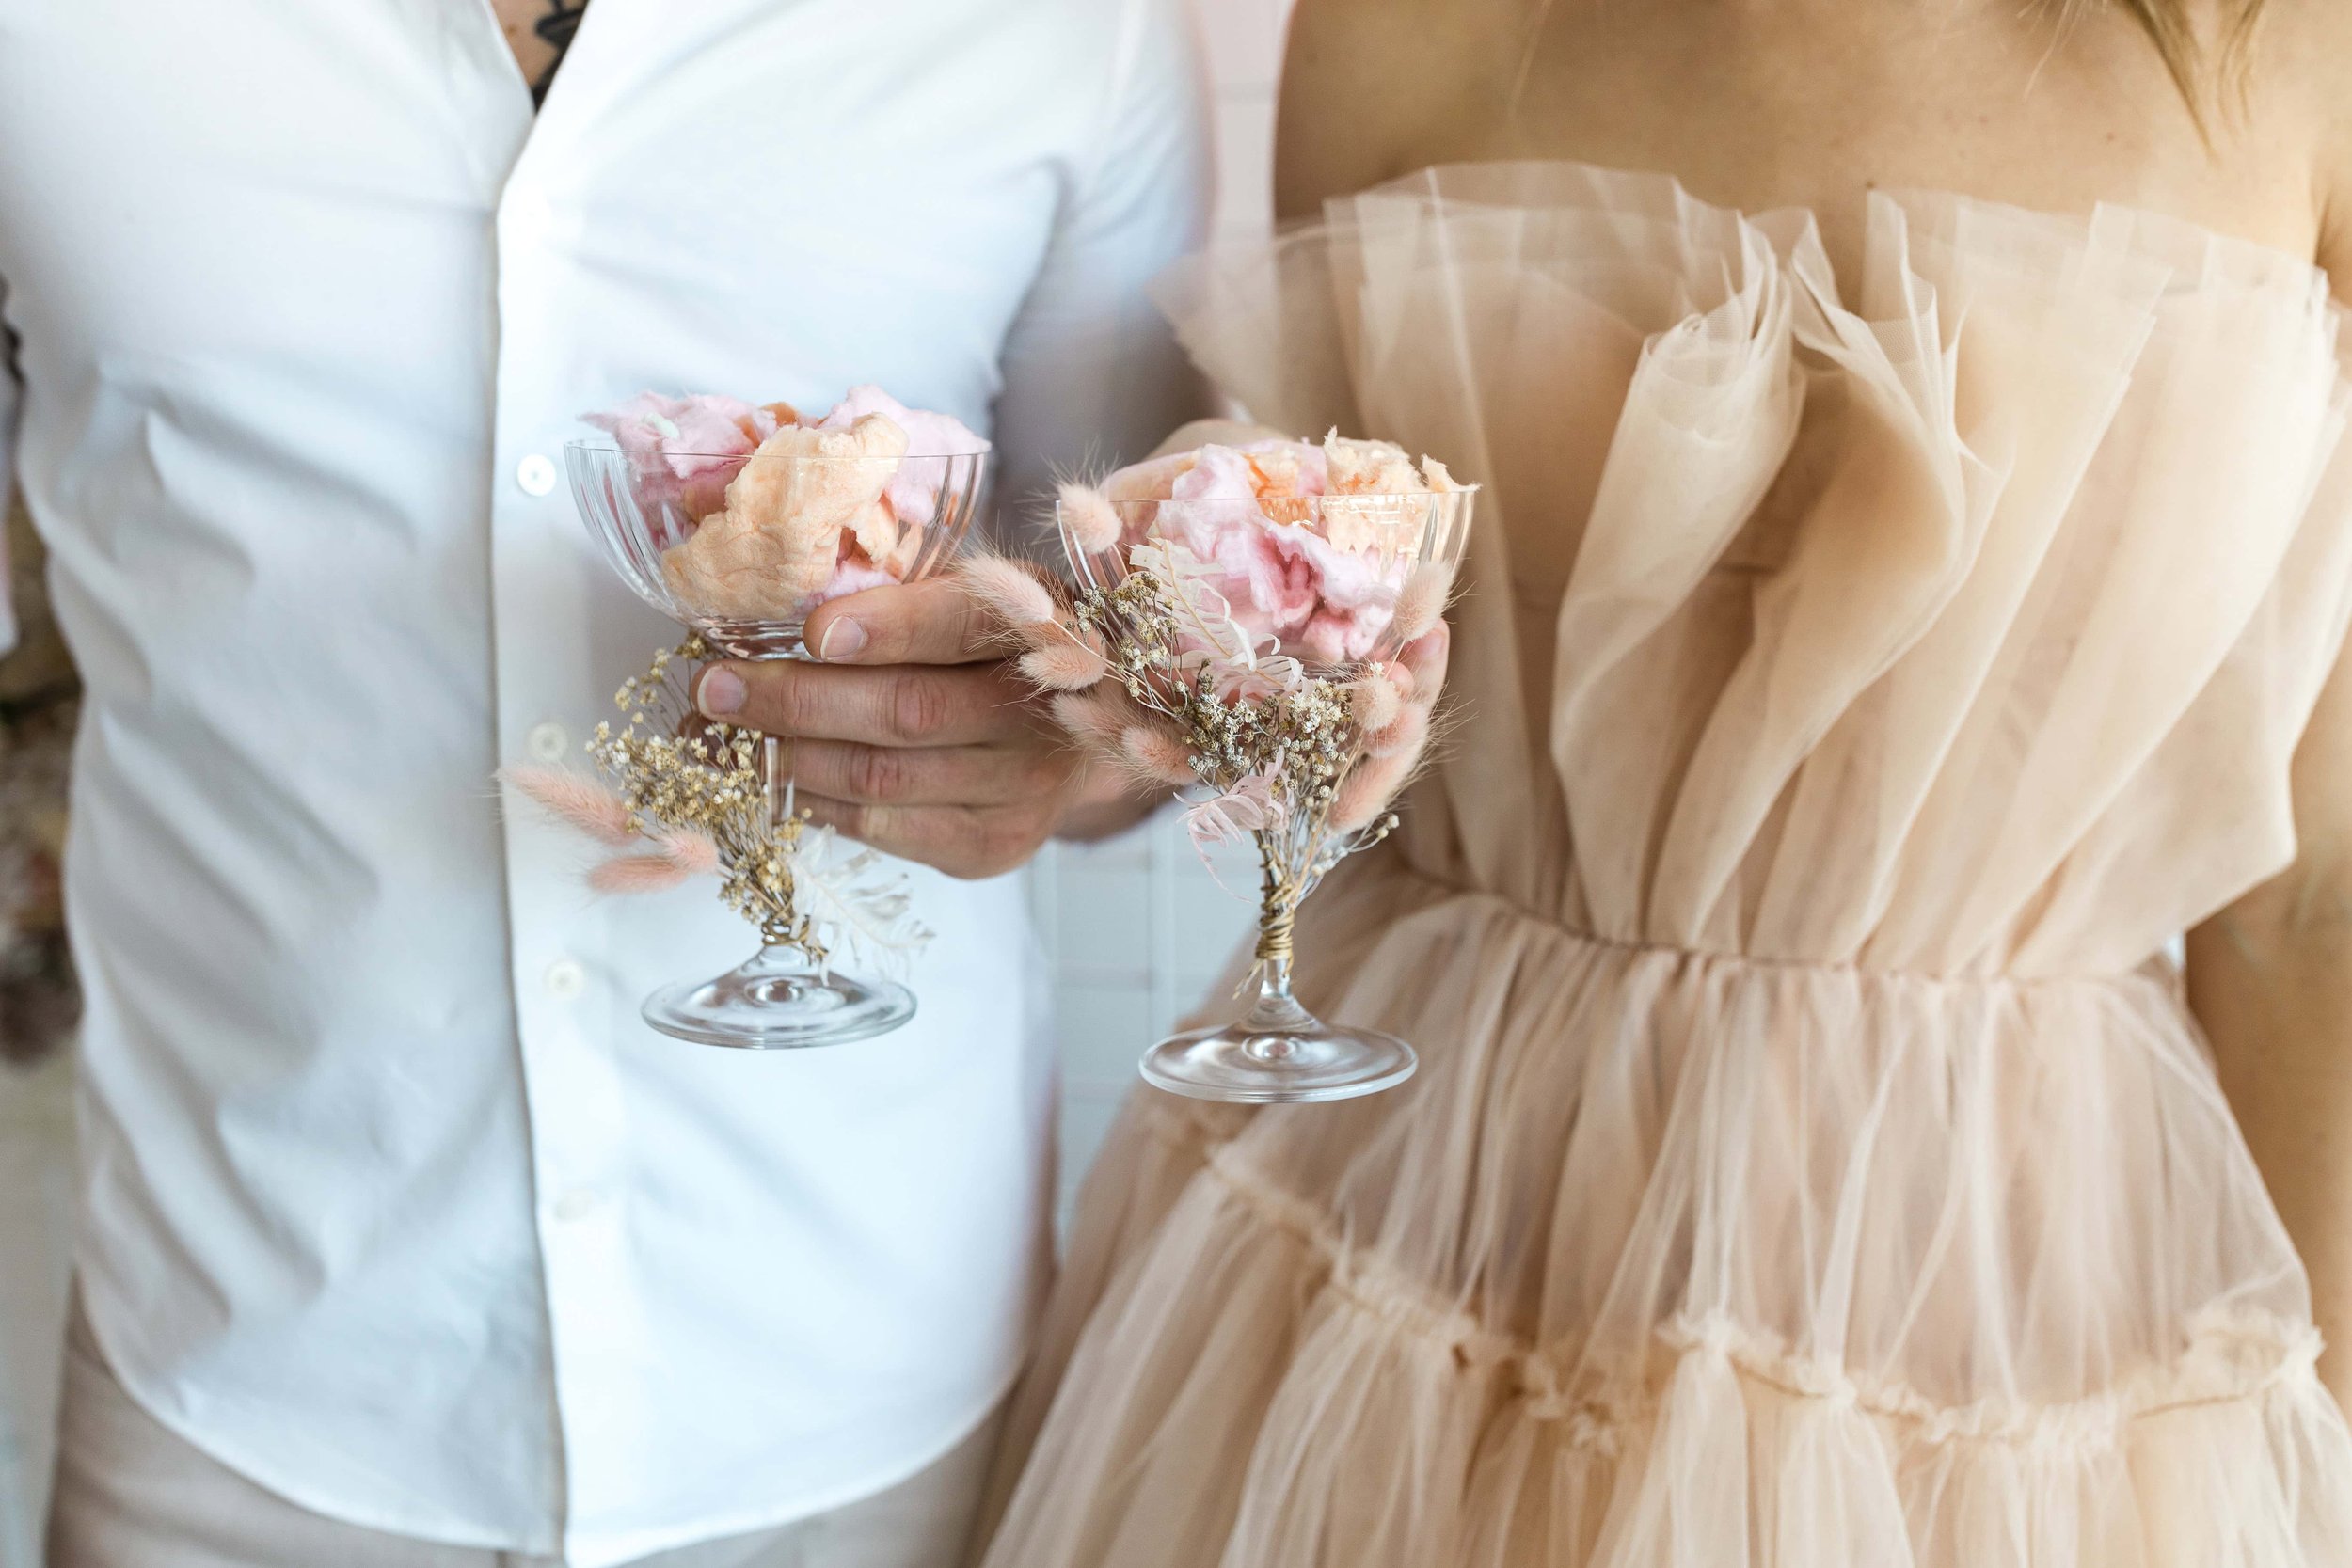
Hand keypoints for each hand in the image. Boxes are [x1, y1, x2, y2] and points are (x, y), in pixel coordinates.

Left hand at [691, 579, 1083, 878]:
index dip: (889, 628)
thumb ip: (903, 596)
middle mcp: (1041, 715)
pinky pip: (882, 829)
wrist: (1079, 736)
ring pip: (881, 779)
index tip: (811, 631)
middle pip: (907, 711)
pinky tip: (767, 782)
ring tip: (713, 743)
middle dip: (796, 700)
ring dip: (783, 761)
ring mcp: (1020, 791)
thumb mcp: (973, 597)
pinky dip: (813, 804)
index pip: (963, 624)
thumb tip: (779, 601)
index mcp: (1039, 628)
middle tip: (714, 689)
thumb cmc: (997, 651)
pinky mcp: (991, 846)